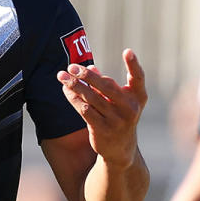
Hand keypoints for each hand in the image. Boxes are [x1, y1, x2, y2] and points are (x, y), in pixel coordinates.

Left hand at [57, 49, 147, 166]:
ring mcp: (117, 120)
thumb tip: (89, 68)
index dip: (134, 65)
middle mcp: (130, 108)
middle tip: (72, 67)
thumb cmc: (119, 116)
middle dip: (87, 75)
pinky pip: (85, 110)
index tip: (127, 51)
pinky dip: (74, 98)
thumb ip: (106, 84)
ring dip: (75, 85)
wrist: (120, 149)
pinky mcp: (102, 130)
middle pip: (107, 86)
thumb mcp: (119, 100)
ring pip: (91, 97)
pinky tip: (66, 90)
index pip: (138, 78)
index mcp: (138, 97)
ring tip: (62, 75)